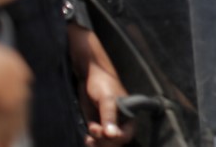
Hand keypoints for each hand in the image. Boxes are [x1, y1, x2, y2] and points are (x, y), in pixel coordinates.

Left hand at [69, 27, 133, 145]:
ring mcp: (107, 124)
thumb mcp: (107, 99)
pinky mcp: (96, 124)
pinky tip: (87, 138)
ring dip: (97, 143)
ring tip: (89, 135)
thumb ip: (109, 116)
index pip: (126, 135)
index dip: (118, 138)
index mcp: (129, 115)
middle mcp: (119, 122)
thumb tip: (112, 135)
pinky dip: (91, 141)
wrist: (88, 75)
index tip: (107, 134)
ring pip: (104, 143)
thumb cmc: (102, 82)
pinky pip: (95, 139)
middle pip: (115, 142)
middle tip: (94, 130)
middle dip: (104, 142)